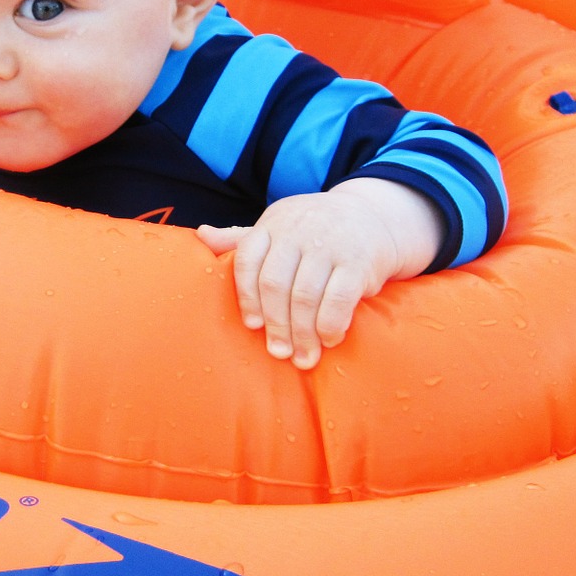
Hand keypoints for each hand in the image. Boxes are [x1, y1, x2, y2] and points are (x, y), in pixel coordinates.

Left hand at [195, 178, 441, 369]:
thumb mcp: (278, 228)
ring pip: (305, 296)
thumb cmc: (315, 231)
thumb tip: (201, 235)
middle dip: (275, 325)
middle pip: (274, 284)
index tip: (252, 326)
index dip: (246, 297)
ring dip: (302, 334)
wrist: (374, 217)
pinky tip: (329, 340)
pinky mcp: (359, 261)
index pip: (247, 260)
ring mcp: (330, 244)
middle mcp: (298, 231)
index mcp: (273, 223)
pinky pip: (338, 300)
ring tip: (303, 358)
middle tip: (279, 353)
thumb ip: (240, 238)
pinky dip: (330, 325)